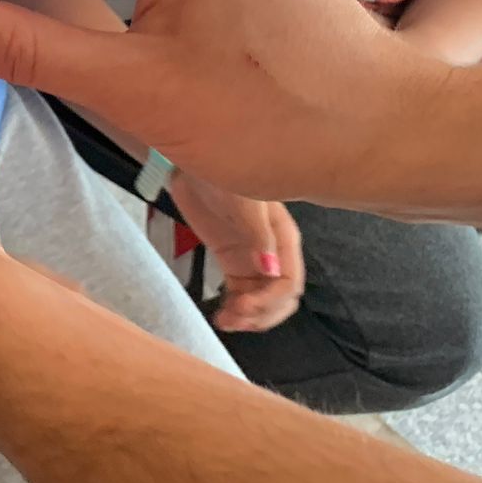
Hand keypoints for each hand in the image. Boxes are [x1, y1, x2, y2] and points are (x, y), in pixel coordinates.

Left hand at [164, 176, 304, 332]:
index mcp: (283, 239)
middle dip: (261, 314)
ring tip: (225, 321)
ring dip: (247, 317)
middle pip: (280, 299)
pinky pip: (241, 294)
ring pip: (261, 301)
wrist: (192, 161)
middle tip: (234, 318)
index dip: (269, 302)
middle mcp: (273, 253)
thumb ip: (258, 237)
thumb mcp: (243, 202)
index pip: (289, 283)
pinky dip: (234, 309)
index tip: (244, 306)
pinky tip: (221, 316)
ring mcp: (253, 259)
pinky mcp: (233, 261)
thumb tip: (271, 271)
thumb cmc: (222, 173)